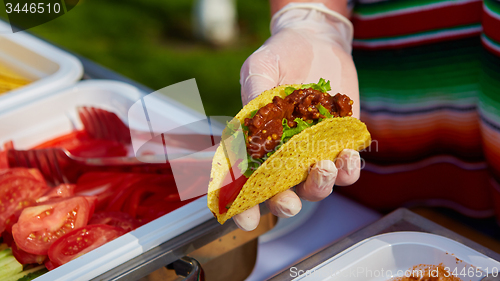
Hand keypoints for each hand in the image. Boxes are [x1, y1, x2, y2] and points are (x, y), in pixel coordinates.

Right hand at [234, 3, 360, 230]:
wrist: (316, 40)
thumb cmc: (280, 54)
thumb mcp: (261, 66)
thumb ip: (255, 91)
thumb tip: (252, 119)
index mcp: (258, 141)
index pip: (246, 180)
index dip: (244, 206)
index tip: (246, 220)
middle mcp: (285, 153)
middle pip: (283, 193)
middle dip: (285, 204)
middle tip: (289, 201)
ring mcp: (314, 150)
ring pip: (317, 186)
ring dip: (320, 186)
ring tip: (324, 166)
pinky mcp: (341, 141)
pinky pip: (347, 167)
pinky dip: (349, 169)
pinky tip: (347, 154)